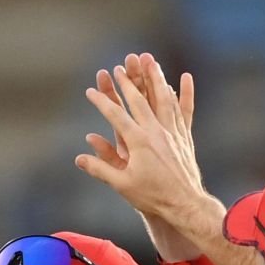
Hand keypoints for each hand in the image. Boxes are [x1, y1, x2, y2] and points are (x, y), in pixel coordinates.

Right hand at [76, 54, 209, 256]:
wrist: (184, 204)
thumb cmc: (152, 197)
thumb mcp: (121, 185)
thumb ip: (100, 168)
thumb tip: (79, 158)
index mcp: (139, 142)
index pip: (116, 115)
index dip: (101, 101)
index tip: (90, 91)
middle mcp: (156, 132)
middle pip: (140, 100)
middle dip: (127, 82)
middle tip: (117, 67)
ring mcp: (173, 132)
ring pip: (164, 98)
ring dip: (155, 77)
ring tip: (148, 60)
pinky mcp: (184, 136)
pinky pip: (185, 110)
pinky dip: (184, 93)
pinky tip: (184, 77)